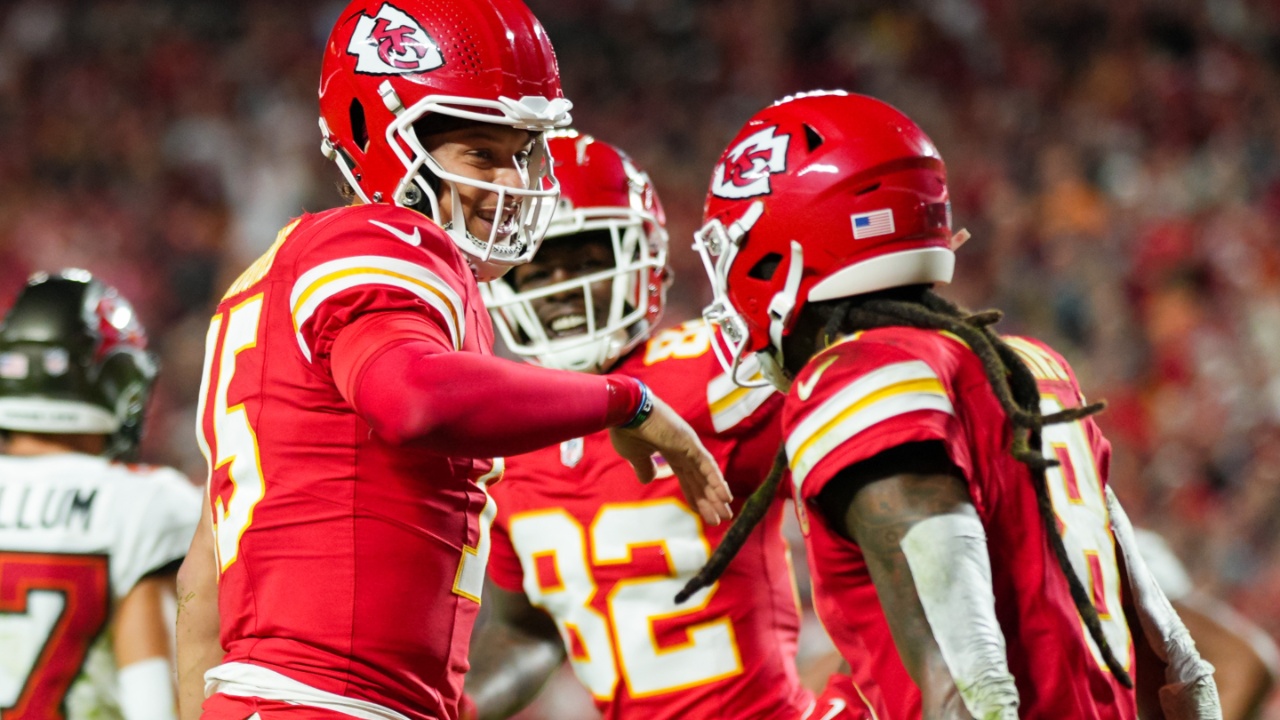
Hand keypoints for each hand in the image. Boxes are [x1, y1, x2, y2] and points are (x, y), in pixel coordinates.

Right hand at [609, 394, 732, 524]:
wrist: (624, 411)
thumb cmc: (626, 429)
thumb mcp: (634, 456)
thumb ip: (644, 467)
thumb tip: (648, 480)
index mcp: (670, 452)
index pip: (687, 479)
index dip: (695, 496)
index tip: (701, 513)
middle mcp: (683, 450)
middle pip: (700, 480)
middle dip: (709, 500)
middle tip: (721, 518)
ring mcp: (688, 446)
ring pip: (706, 475)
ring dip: (716, 494)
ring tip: (726, 513)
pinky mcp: (689, 443)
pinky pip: (706, 464)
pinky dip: (716, 480)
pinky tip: (725, 496)